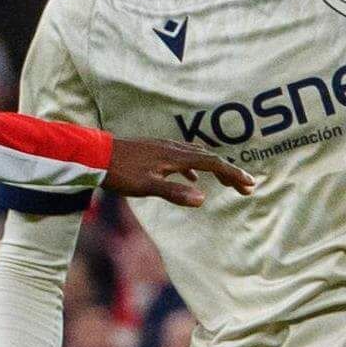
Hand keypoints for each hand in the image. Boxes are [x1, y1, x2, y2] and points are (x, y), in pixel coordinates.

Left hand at [103, 137, 254, 206]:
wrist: (96, 156)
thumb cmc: (120, 173)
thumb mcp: (147, 186)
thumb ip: (174, 193)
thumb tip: (203, 198)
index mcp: (176, 156)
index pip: (212, 164)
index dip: (232, 174)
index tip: (249, 185)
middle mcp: (174, 148)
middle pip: (210, 159)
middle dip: (230, 173)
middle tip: (246, 188)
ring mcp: (165, 148)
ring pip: (197, 157)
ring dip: (214, 169)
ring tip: (226, 183)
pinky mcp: (155, 151)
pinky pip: (183, 158)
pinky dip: (194, 167)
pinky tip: (192, 178)